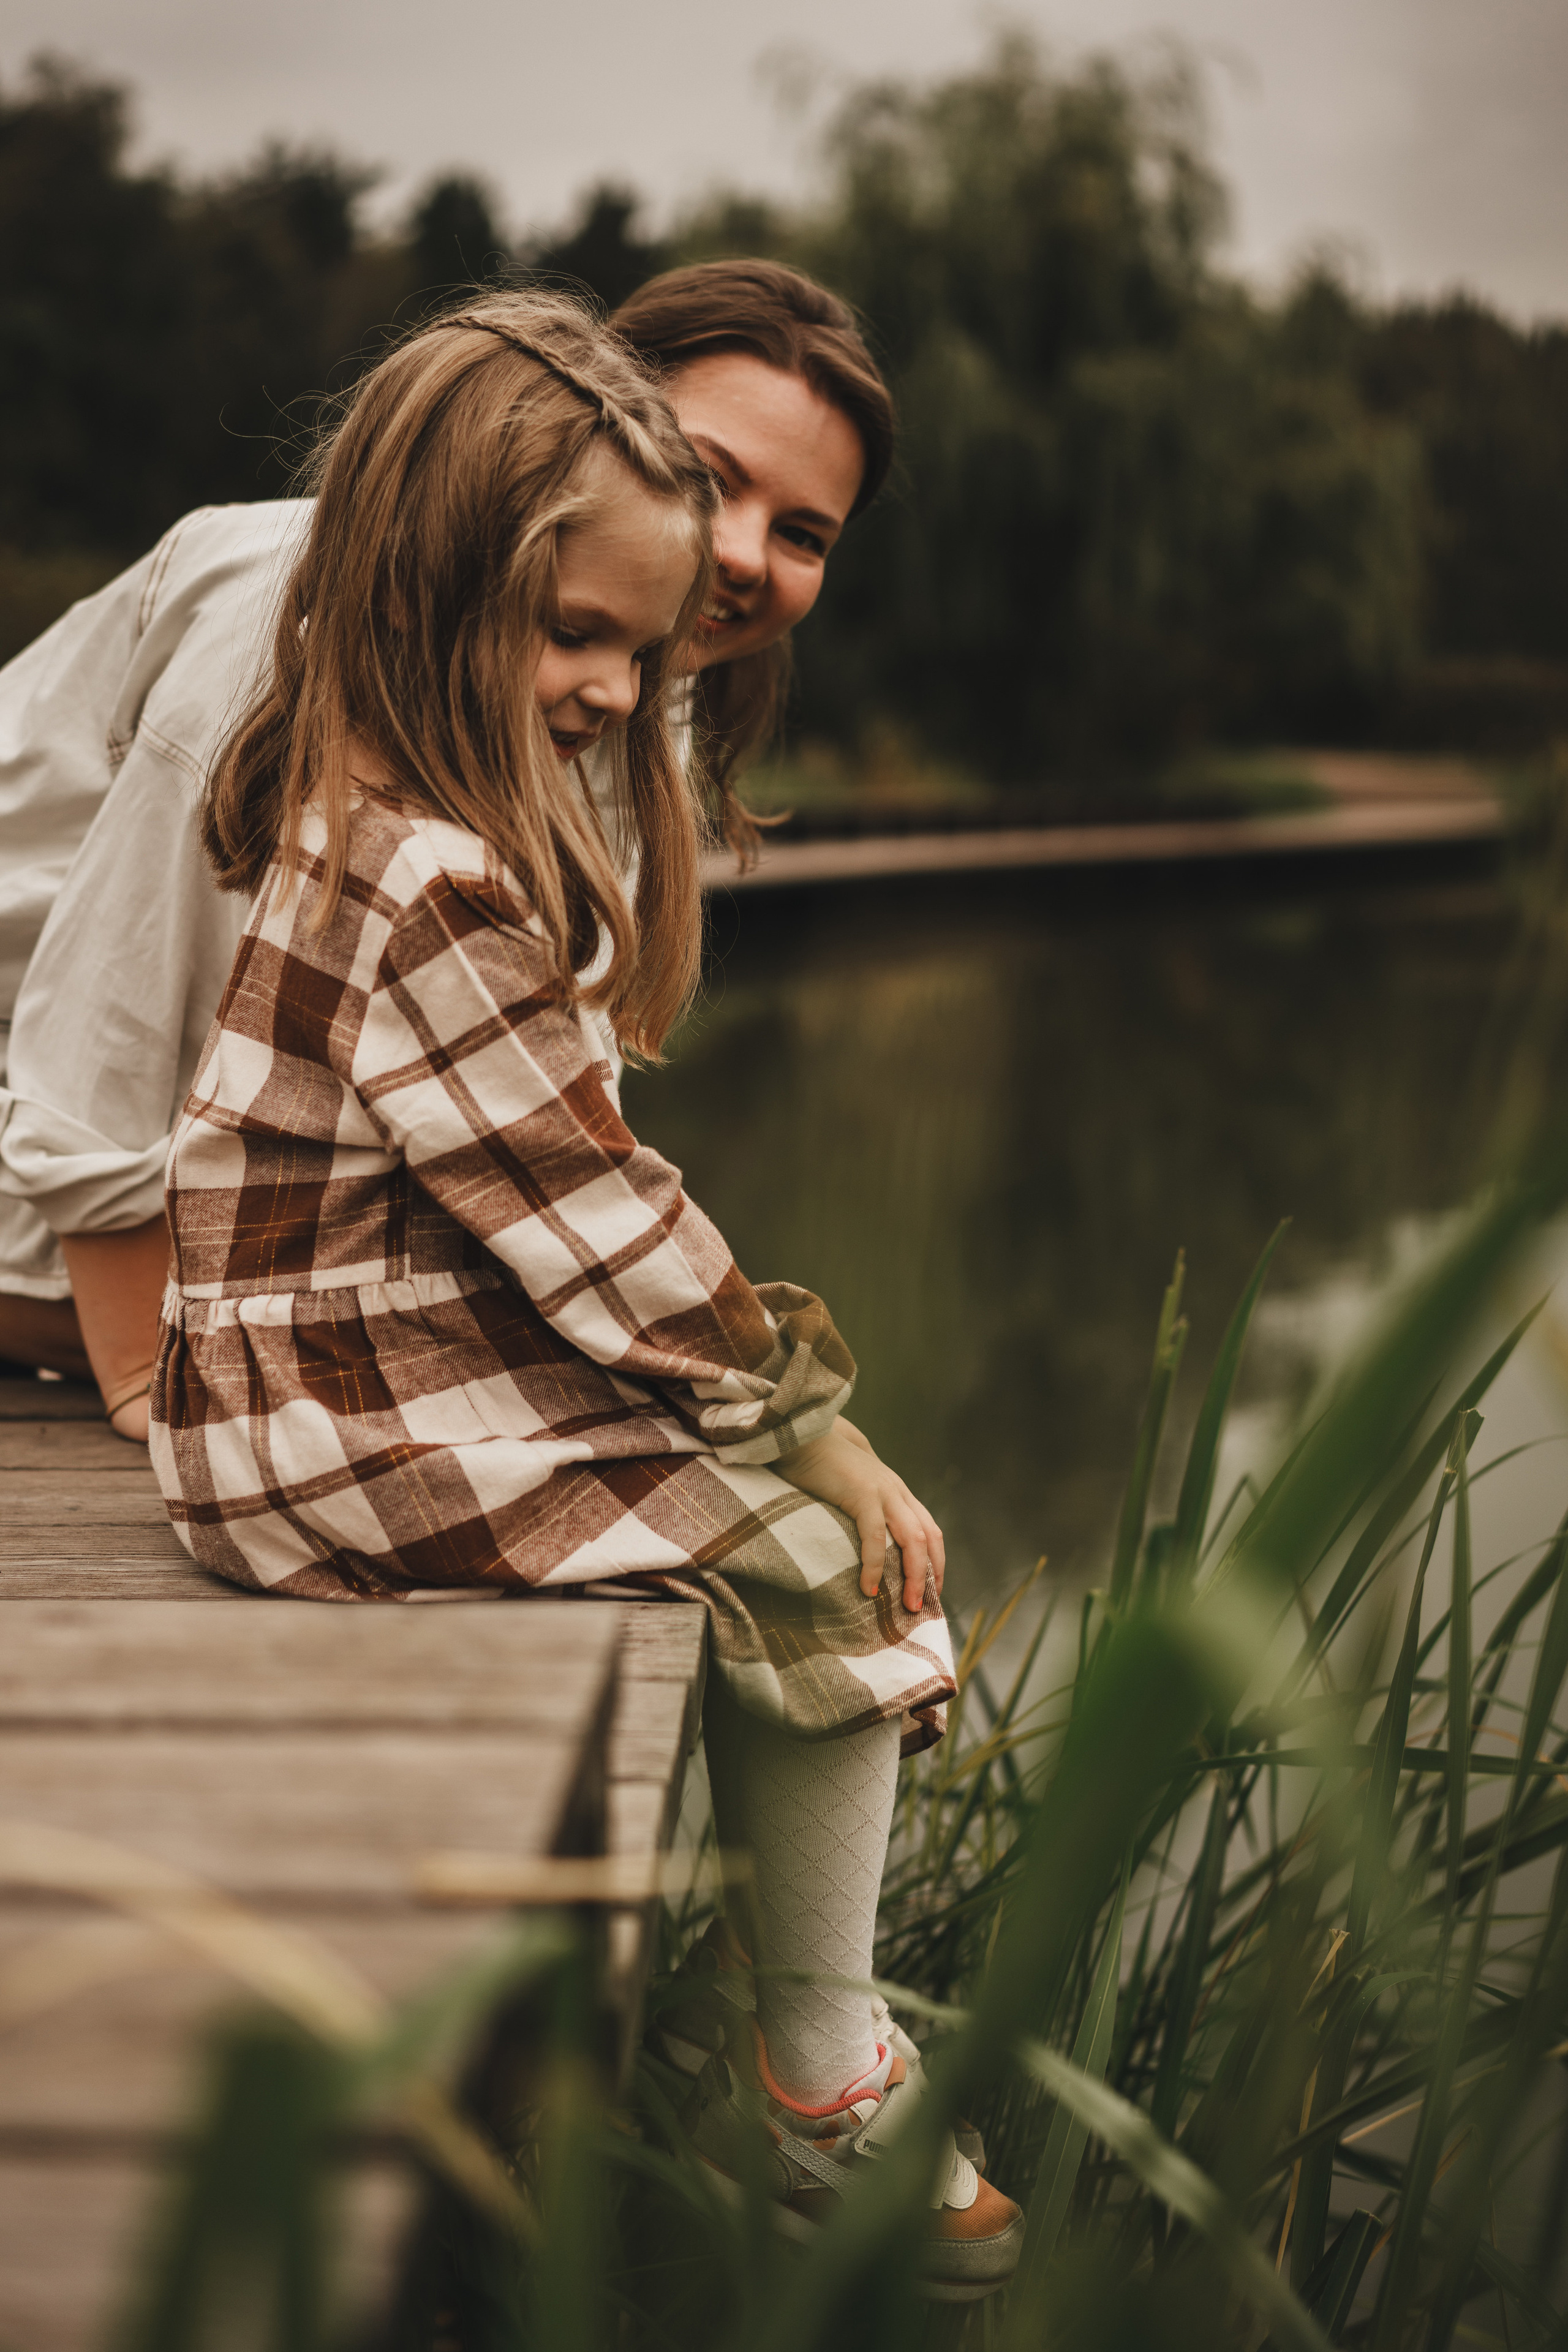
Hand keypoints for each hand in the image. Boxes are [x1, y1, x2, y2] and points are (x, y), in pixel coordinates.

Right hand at [775, 1421, 944, 1614]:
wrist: (801, 1433)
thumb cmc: (819, 1464)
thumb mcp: (851, 1487)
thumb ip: (864, 1507)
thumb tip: (863, 1543)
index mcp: (896, 1491)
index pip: (930, 1529)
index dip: (935, 1561)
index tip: (929, 1590)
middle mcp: (896, 1491)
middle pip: (929, 1538)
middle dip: (929, 1575)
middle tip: (921, 1607)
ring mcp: (882, 1491)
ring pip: (913, 1539)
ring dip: (913, 1576)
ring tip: (906, 1605)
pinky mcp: (861, 1494)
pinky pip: (875, 1537)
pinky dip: (876, 1566)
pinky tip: (869, 1588)